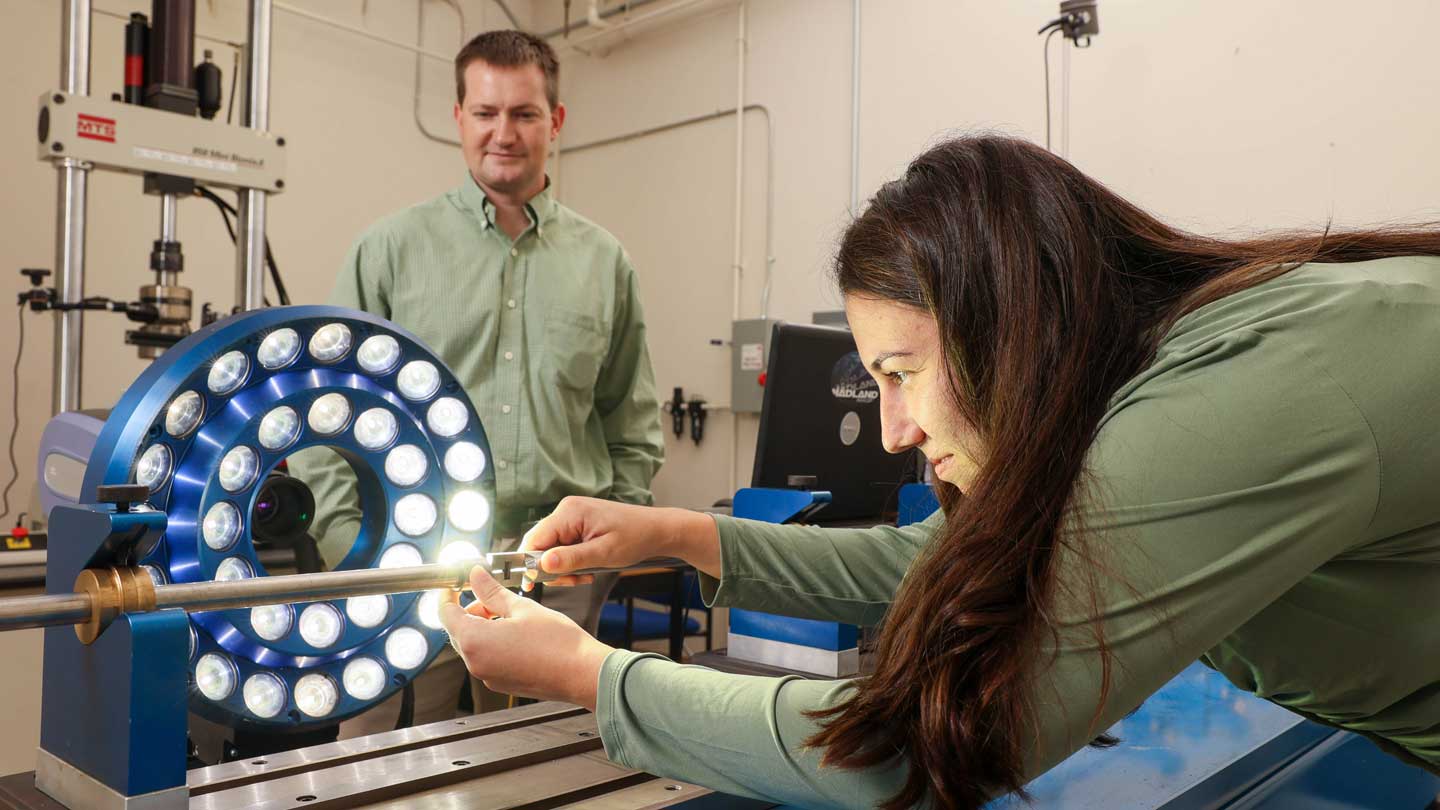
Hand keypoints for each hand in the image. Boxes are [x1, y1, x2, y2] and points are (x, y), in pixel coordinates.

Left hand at [440, 564, 612, 710]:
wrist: (582, 674)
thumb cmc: (557, 643)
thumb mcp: (522, 607)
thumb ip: (492, 592)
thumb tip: (476, 576)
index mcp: (475, 641)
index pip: (446, 614)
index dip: (449, 595)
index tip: (456, 584)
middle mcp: (475, 663)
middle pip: (458, 630)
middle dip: (471, 610)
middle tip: (492, 595)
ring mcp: (488, 677)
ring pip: (474, 644)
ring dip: (484, 625)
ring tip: (511, 613)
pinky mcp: (501, 683)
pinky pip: (487, 658)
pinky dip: (493, 642)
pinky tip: (517, 632)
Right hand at [519, 497, 720, 590]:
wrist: (657, 530)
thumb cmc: (635, 538)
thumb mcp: (603, 553)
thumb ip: (571, 559)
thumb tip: (541, 565)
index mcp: (569, 512)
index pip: (534, 539)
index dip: (531, 563)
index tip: (533, 586)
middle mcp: (566, 510)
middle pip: (540, 544)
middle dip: (552, 568)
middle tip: (574, 581)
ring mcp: (572, 516)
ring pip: (551, 548)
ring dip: (564, 567)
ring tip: (585, 575)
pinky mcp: (578, 524)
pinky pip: (563, 546)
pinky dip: (571, 561)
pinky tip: (588, 568)